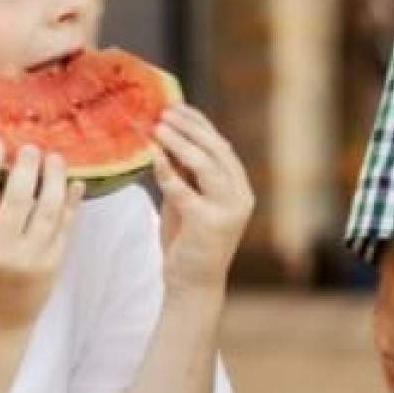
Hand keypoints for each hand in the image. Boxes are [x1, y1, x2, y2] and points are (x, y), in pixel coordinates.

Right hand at [0, 140, 72, 332]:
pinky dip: (71, 204)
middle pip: (15, 198)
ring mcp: (29, 259)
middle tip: (31, 147)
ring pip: (46, 210)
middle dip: (25, 167)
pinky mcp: (52, 265)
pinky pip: (65, 228)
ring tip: (55, 158)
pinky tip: (74, 184)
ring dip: (53, 179)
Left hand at [150, 105, 254, 290]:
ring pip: (206, 165)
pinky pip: (185, 191)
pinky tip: (152, 156)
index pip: (222, 146)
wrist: (194, 284)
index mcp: (240, 188)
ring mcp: (228, 210)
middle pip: (217, 150)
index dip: (201, 124)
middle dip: (190, 128)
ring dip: (180, 143)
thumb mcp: (188, 201)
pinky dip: (168, 172)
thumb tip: (165, 141)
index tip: (177, 108)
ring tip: (158, 127)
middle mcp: (241, 196)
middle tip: (165, 113)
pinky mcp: (209, 224)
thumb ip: (184, 175)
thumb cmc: (189, 241)